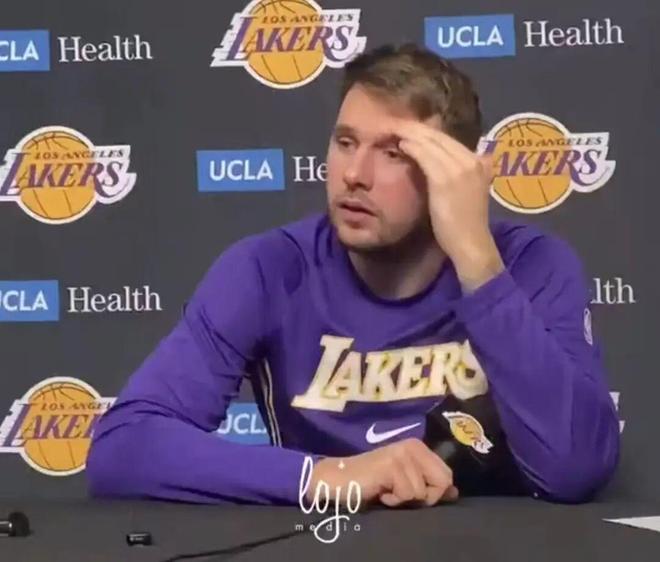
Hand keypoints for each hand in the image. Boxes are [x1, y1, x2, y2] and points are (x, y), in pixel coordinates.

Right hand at [308, 438, 458, 507]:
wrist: (340, 479)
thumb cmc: (373, 482)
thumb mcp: (406, 480)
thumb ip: (429, 482)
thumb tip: (454, 492)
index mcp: (418, 446)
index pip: (447, 474)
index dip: (435, 491)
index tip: (413, 492)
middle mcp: (413, 445)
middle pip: (442, 481)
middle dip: (425, 496)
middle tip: (400, 492)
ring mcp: (402, 454)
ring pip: (422, 492)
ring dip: (404, 499)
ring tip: (385, 489)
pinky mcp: (391, 465)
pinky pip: (407, 494)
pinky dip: (393, 500)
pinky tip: (380, 491)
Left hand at [393, 118, 504, 291]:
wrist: (471, 244)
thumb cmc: (464, 226)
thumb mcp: (467, 195)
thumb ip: (460, 178)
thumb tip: (442, 169)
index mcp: (480, 162)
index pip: (448, 139)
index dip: (426, 131)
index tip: (408, 128)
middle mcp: (472, 160)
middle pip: (439, 135)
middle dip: (414, 127)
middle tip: (394, 123)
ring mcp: (460, 168)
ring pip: (430, 141)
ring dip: (409, 133)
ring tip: (392, 129)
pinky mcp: (445, 178)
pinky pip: (425, 155)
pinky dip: (411, 146)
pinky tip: (399, 143)